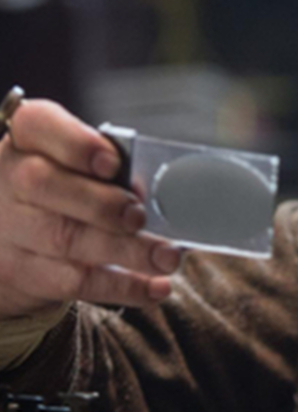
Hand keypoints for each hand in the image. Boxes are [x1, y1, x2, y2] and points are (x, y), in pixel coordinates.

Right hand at [0, 97, 181, 319]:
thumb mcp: (73, 164)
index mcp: (27, 139)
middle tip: (139, 216)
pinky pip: (75, 281)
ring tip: (168, 257)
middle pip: (44, 185)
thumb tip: (146, 192)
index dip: (75, 143)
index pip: (37, 125)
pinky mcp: (23, 271)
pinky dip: (123, 286)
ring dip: (126, 250)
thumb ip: (106, 170)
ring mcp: (10, 227)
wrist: (7, 238)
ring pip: (65, 238)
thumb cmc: (61, 188)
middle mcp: (9, 179)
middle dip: (100, 203)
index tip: (112, 162)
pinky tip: (157, 287)